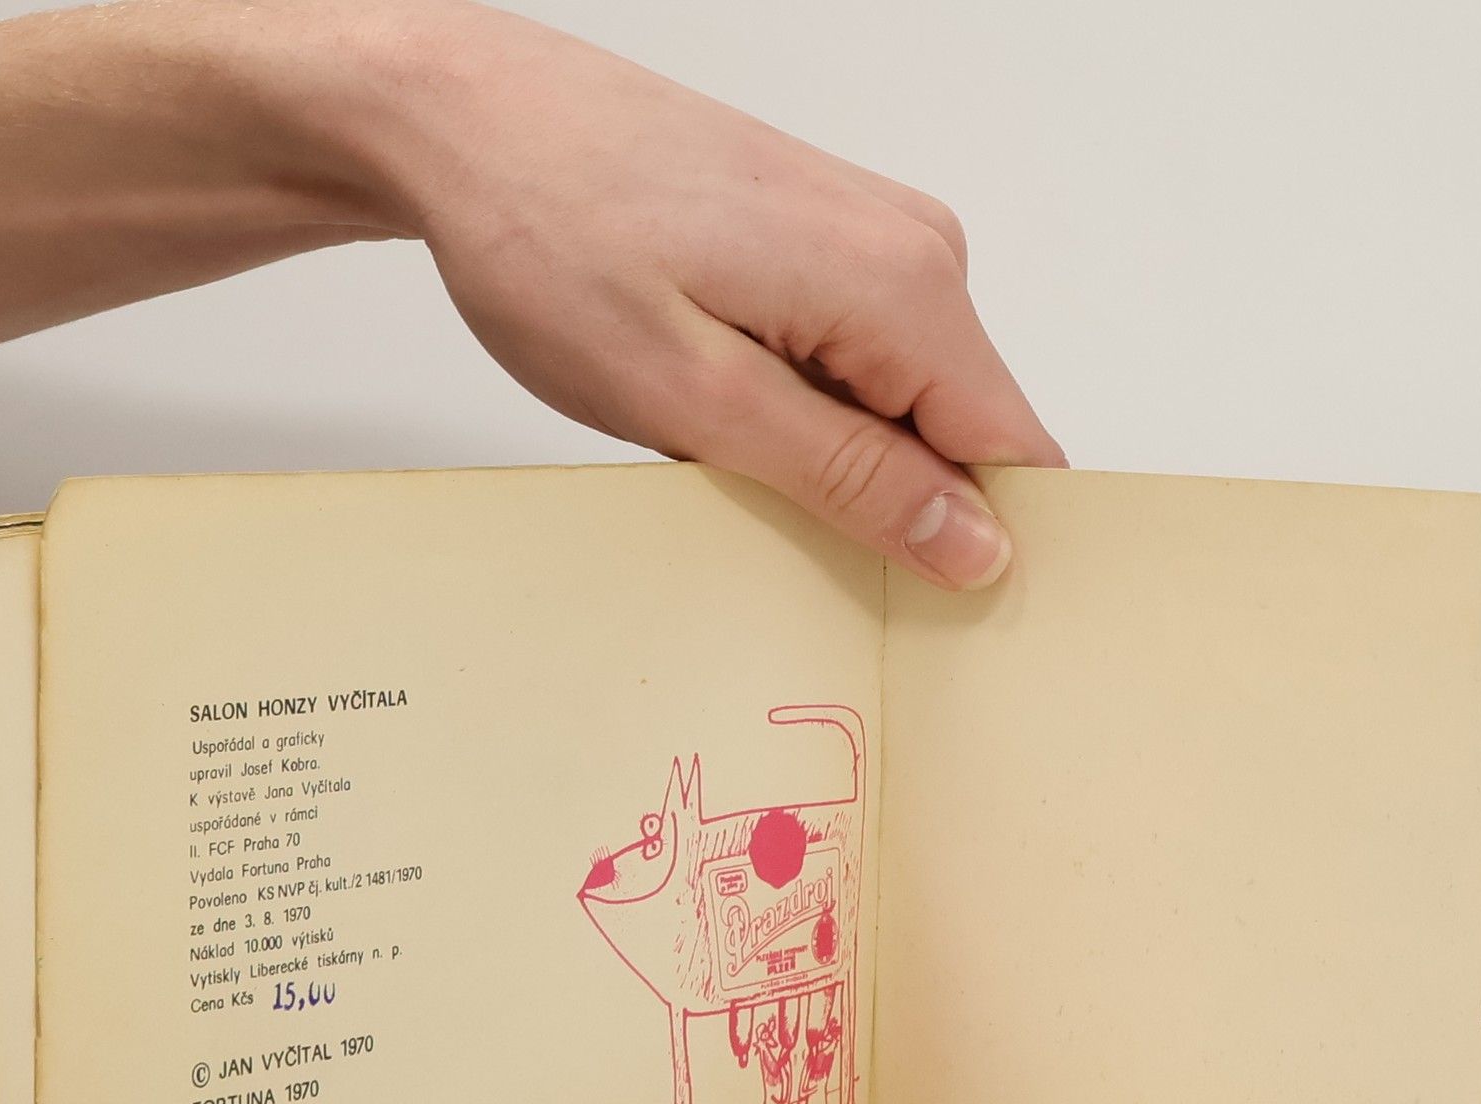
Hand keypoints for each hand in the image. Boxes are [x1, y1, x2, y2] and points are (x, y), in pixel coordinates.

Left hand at [364, 6, 1066, 587]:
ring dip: (839, 459)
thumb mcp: (697, 398)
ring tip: (727, 453)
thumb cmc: (550, 235)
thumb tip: (973, 544)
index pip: (1016, 454)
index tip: (919, 609)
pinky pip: (860, 361)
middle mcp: (914, 249)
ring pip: (908, 404)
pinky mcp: (826, 240)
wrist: (465, 118)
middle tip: (778, 526)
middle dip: (897, 507)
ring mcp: (872, 237)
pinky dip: (808, 409)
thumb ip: (850, 478)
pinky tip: (726, 408)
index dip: (981, 546)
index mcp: (903, 286)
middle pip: (965, 434)